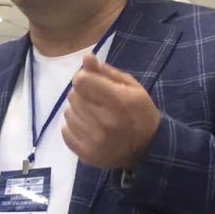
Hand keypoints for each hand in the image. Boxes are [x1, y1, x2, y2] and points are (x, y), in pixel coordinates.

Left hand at [62, 55, 161, 170]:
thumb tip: (86, 58)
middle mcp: (104, 122)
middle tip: (96, 101)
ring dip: (77, 110)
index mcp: (118, 102)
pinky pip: (65, 131)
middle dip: (82, 94)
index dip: (85, 78)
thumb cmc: (141, 113)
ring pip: (68, 113)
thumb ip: (107, 72)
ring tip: (93, 114)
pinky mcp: (86, 154)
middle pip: (73, 96)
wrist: (149, 148)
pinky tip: (87, 127)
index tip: (93, 83)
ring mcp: (94, 141)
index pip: (82, 81)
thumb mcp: (132, 88)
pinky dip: (73, 127)